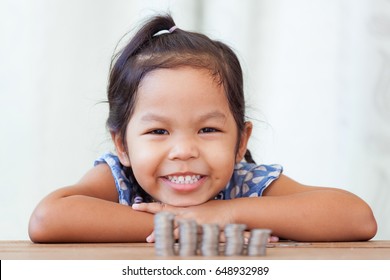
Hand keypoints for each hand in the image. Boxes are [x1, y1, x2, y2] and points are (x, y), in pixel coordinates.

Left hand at [132, 200, 278, 242]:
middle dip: (153, 221)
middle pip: (166, 216)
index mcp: (185, 208)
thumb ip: (186, 212)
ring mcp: (194, 220)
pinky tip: (173, 243)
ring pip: (175, 227)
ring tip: (151, 240)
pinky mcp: (202, 227)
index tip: (135, 206)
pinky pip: (189, 234)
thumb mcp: (198, 209)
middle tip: (142, 227)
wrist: (231, 210)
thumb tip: (174, 217)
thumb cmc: (214, 211)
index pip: (164, 207)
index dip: (149, 207)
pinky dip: (180, 238)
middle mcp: (187, 213)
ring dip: (163, 234)